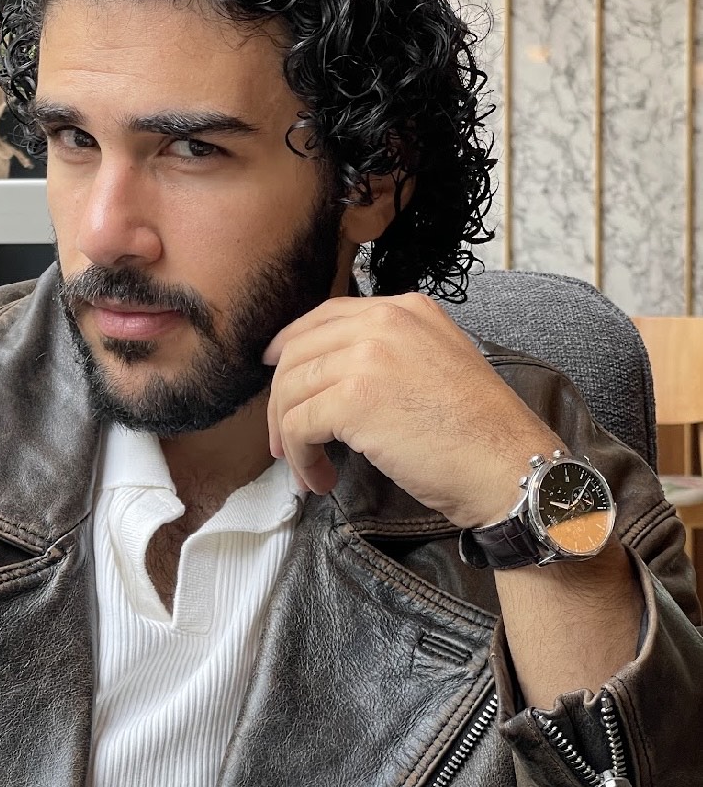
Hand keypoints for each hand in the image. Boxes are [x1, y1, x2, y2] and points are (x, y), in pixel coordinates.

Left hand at [262, 293, 564, 528]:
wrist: (510, 466)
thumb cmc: (478, 435)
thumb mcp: (437, 366)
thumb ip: (389, 356)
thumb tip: (331, 379)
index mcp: (406, 309)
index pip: (327, 316)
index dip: (291, 346)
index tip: (276, 376)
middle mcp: (385, 320)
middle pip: (298, 351)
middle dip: (281, 401)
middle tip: (285, 443)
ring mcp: (368, 355)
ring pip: (291, 390)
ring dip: (290, 436)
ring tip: (309, 469)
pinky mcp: (354, 397)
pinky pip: (298, 424)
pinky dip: (301, 457)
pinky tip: (321, 478)